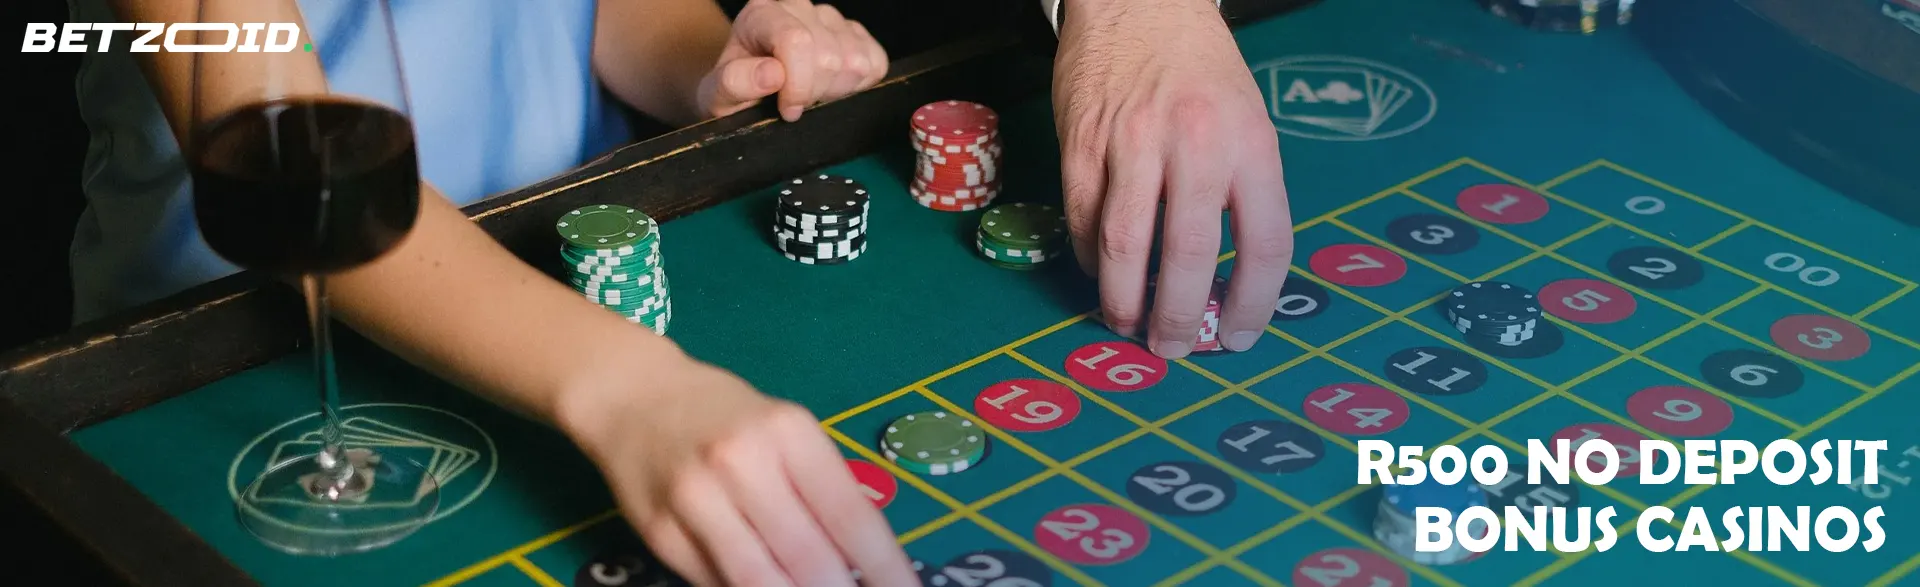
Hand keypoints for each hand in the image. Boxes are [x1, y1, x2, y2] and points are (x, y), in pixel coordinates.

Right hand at [562, 357, 914, 585]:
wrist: (634, 396)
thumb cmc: (727, 417)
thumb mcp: (787, 432)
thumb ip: (822, 489)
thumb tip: (864, 562)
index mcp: (788, 433)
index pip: (851, 517)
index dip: (885, 568)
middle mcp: (742, 463)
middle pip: (809, 558)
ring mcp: (695, 500)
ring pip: (759, 579)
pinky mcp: (659, 532)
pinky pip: (714, 582)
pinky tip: (765, 584)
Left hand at [697, 0, 888, 120]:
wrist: (746, 88)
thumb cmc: (733, 91)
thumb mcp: (718, 95)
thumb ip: (735, 83)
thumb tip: (771, 74)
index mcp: (762, 14)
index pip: (797, 41)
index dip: (798, 85)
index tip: (787, 110)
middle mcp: (798, 6)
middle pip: (830, 56)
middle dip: (815, 93)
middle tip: (795, 104)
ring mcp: (830, 18)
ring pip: (856, 62)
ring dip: (836, 91)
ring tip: (811, 95)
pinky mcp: (856, 34)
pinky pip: (876, 62)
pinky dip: (859, 85)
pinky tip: (833, 89)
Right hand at [1052, 0, 1292, 358]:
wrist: (1139, 1)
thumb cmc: (1199, 69)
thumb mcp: (1247, 121)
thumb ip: (1241, 194)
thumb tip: (1227, 283)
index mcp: (1251, 144)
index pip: (1265, 243)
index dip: (1256, 304)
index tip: (1242, 338)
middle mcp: (1195, 145)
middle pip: (1190, 257)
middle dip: (1183, 319)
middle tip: (1175, 349)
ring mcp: (1132, 144)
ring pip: (1126, 247)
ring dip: (1124, 301)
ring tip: (1126, 323)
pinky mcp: (1081, 144)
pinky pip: (1084, 219)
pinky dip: (1091, 257)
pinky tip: (1100, 270)